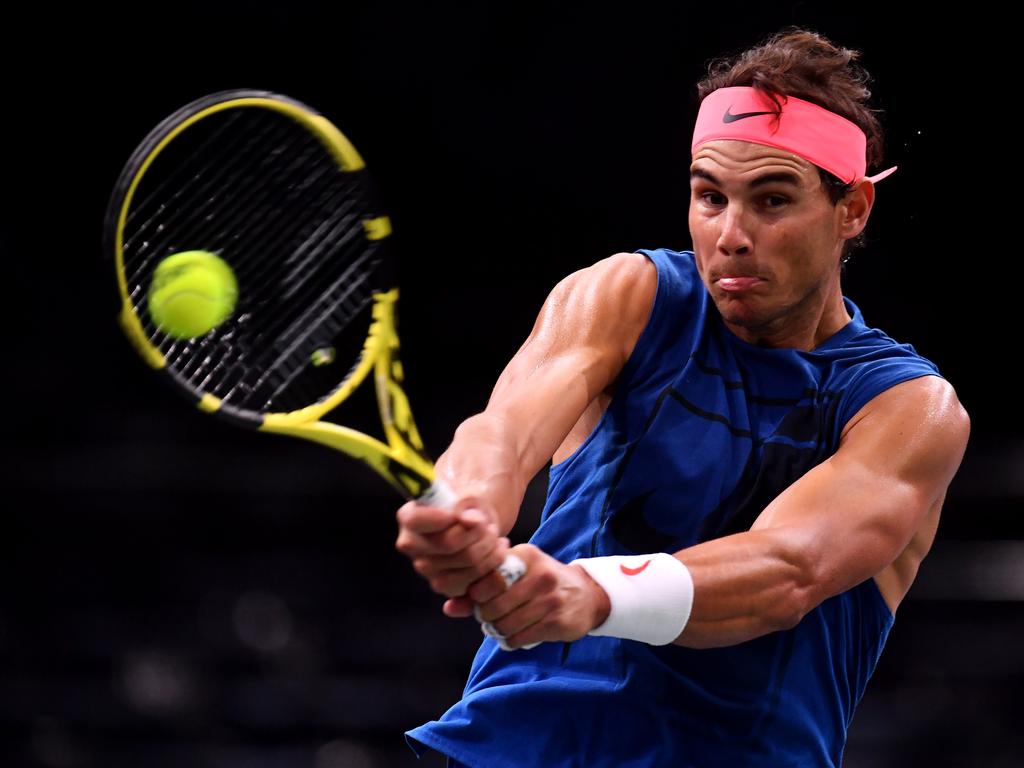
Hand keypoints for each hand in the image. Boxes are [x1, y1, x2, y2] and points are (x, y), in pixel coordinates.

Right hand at [395, 499, 509, 597]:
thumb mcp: (469, 495)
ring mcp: (424, 568)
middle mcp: (411, 545)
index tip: (468, 514)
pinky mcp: (442, 585)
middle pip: (449, 543)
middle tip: (489, 525)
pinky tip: (496, 552)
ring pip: (465, 563)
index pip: (417, 520)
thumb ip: (468, 505)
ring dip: (488, 549)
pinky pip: (471, 582)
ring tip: (495, 537)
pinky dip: (491, 566)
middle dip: (478, 533)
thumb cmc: (468, 506)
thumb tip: (471, 521)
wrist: (476, 523)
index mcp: (409, 517)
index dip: (445, 518)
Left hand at [446, 544, 611, 648]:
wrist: (586, 594)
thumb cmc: (540, 582)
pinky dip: (510, 640)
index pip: (487, 578)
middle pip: (493, 605)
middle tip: (488, 616)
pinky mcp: (557, 622)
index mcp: (526, 556)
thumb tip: (449, 607)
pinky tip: (515, 634)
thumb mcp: (516, 575)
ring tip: (501, 625)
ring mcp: (551, 599)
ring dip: (497, 630)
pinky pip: (519, 638)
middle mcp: (539, 575)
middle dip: (485, 616)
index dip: (476, 595)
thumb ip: (481, 588)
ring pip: (504, 624)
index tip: (479, 598)